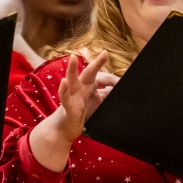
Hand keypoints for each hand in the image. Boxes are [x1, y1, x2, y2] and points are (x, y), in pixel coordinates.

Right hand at [28, 52, 117, 171]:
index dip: (110, 77)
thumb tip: (118, 86)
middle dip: (96, 63)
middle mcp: (80, 88)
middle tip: (105, 53)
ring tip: (73, 58)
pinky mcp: (67, 106)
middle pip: (88, 73)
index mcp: (88, 86)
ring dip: (72, 69)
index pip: (100, 77)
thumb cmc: (81, 112)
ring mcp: (72, 96)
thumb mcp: (97, 102)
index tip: (112, 63)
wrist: (66, 128)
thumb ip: (105, 94)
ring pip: (72, 80)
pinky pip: (65, 97)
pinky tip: (64, 81)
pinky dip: (64, 89)